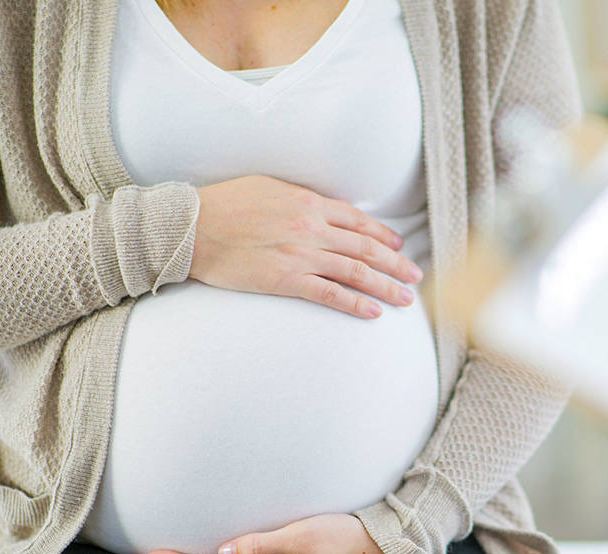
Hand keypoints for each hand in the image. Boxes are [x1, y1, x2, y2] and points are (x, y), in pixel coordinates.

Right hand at [191, 175, 423, 318]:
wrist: (192, 227)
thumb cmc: (226, 204)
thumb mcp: (269, 187)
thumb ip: (301, 199)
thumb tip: (324, 208)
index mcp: (309, 202)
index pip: (358, 220)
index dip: (383, 235)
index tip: (399, 246)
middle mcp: (311, 228)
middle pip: (366, 247)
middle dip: (396, 263)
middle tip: (415, 276)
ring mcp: (300, 255)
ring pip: (356, 271)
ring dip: (385, 287)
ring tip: (405, 299)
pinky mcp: (286, 280)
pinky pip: (330, 294)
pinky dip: (355, 304)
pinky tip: (373, 312)